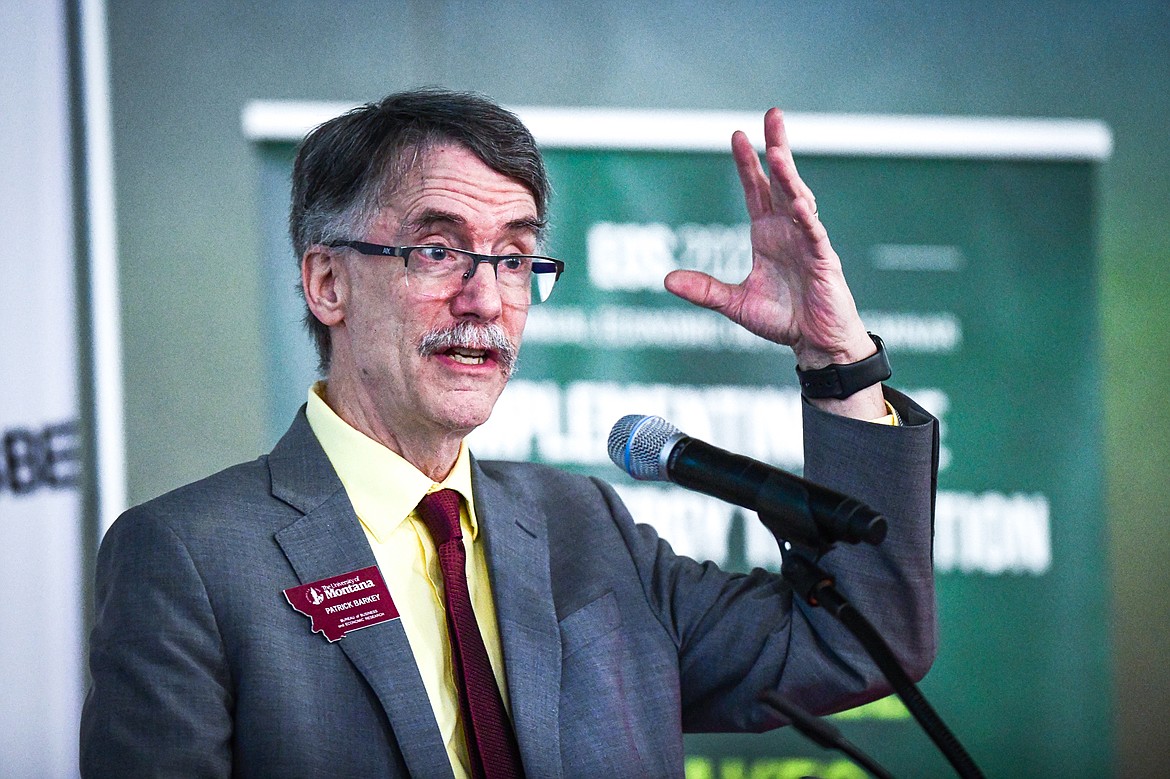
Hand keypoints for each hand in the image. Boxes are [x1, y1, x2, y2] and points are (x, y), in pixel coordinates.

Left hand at [664, 108, 884, 417]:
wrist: (816, 344)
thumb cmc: (783, 320)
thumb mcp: (735, 303)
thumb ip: (704, 290)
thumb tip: (665, 280)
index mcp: (768, 235)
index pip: (757, 191)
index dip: (748, 164)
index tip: (737, 135)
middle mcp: (789, 231)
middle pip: (783, 182)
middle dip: (777, 148)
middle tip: (772, 116)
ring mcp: (809, 243)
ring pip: (800, 200)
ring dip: (789, 176)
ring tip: (777, 151)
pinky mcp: (824, 262)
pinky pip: (815, 235)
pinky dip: (807, 219)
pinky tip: (798, 202)